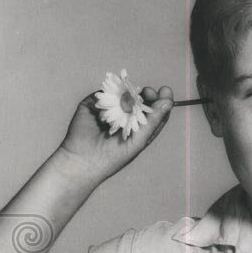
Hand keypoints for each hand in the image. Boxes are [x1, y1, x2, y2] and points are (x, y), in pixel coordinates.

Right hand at [56, 85, 173, 183]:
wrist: (82, 161)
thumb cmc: (113, 157)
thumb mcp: (139, 140)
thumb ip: (153, 121)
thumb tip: (168, 103)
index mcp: (138, 127)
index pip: (154, 111)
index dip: (161, 100)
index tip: (166, 91)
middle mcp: (124, 116)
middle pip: (140, 99)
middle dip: (146, 94)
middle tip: (148, 92)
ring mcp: (108, 109)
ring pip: (122, 93)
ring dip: (129, 93)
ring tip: (132, 98)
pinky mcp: (93, 104)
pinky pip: (104, 93)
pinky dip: (110, 95)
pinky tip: (113, 103)